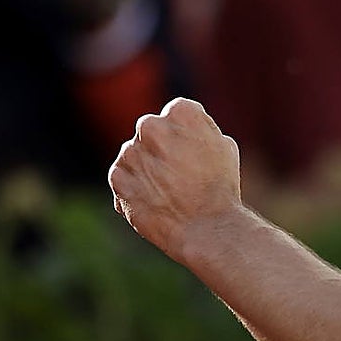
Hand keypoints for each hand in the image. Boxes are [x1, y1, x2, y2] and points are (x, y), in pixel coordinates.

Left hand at [109, 98, 242, 262]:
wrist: (206, 229)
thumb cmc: (220, 187)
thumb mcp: (223, 145)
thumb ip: (198, 128)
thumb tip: (182, 129)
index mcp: (181, 111)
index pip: (177, 114)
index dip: (187, 136)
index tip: (195, 156)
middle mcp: (151, 125)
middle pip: (153, 131)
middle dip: (161, 149)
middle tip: (180, 175)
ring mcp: (131, 151)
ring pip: (135, 154)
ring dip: (146, 168)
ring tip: (168, 193)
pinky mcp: (117, 176)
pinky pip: (122, 175)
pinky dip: (133, 187)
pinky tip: (154, 201)